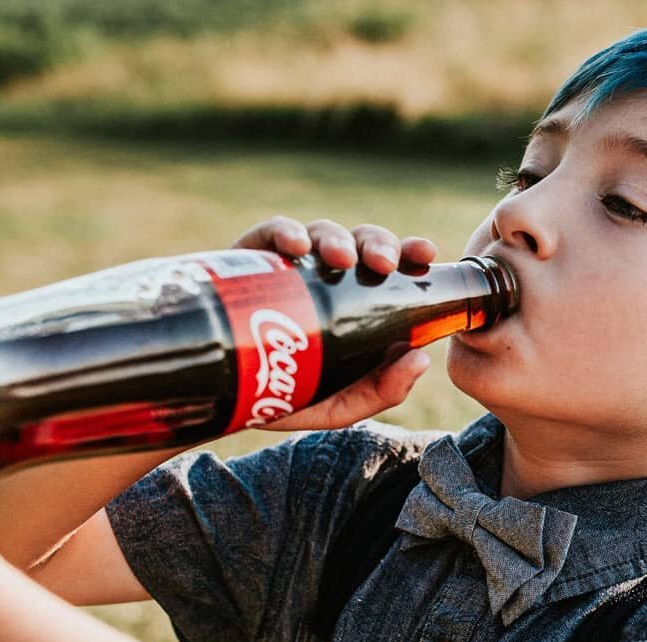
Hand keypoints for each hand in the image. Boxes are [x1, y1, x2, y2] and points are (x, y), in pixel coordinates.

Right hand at [233, 217, 437, 432]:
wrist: (221, 398)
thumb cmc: (288, 397)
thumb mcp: (340, 405)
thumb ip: (383, 390)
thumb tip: (420, 359)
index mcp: (358, 301)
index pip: (391, 267)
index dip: (410, 252)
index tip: (425, 253)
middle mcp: (329, 277)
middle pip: (360, 243)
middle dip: (377, 243)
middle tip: (383, 264)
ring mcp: (291, 266)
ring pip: (321, 233)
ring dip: (336, 238)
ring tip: (341, 259)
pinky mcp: (251, 260)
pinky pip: (270, 235)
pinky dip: (285, 232)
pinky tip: (296, 248)